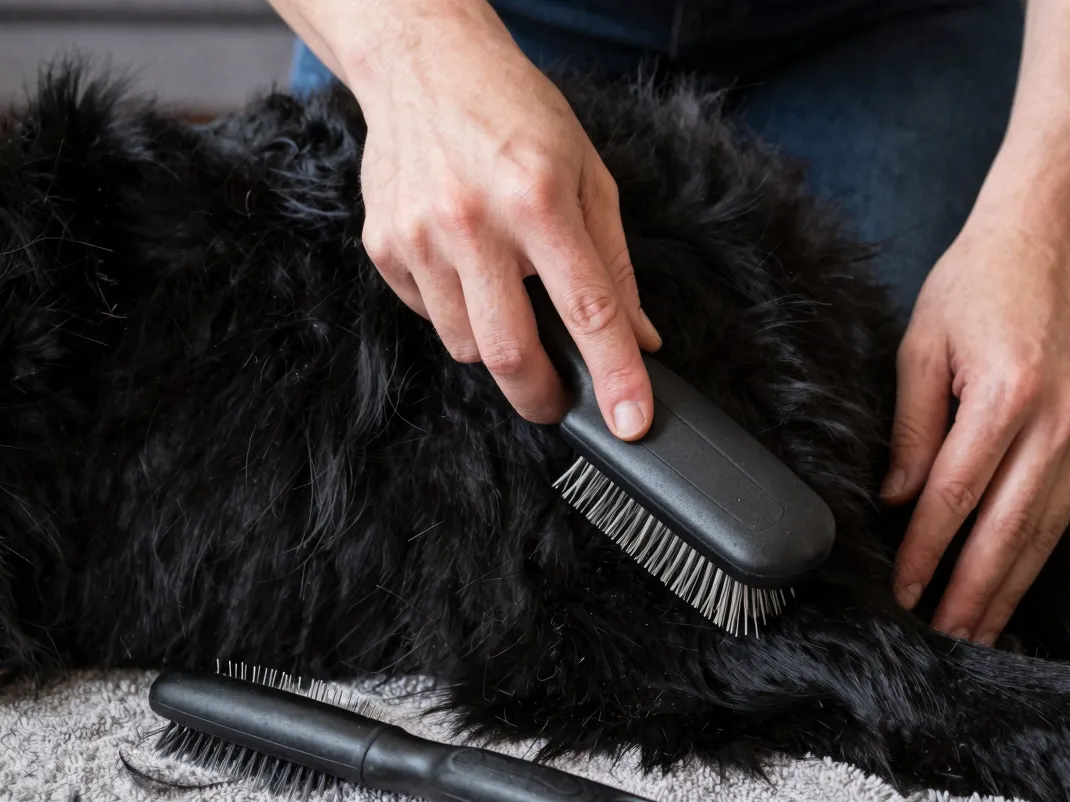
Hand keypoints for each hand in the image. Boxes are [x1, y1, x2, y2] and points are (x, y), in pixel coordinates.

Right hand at [347, 0, 659, 436]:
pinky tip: (466, 267)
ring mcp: (419, 236)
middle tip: (561, 399)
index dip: (615, 375)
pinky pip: (427, 316)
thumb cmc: (517, 114)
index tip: (632, 423)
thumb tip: (640, 337)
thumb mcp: (588, 175)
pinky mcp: (383, 245)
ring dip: (497, 345)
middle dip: (543, 396)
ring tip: (507, 294)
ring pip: (465, 345)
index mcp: (537, 198)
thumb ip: (614, 264)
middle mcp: (472, 220)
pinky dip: (456, 312)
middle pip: (510, 353)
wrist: (425, 63)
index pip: (587, 309)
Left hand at [882, 219, 1069, 644]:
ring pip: (1043, 530)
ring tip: (978, 633)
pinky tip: (1011, 583)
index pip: (956, 494)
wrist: (1046, 240)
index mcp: (1007, 393)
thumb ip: (912, 427)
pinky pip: (1061, 508)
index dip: (926, 551)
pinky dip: (1034, 554)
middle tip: (943, 639)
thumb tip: (896, 499)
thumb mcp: (921, 346)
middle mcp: (1056, 419)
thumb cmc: (976, 283)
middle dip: (971, 592)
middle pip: (1008, 529)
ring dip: (1008, 588)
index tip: (903, 591)